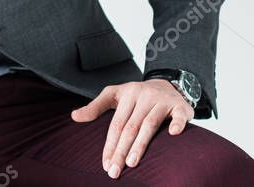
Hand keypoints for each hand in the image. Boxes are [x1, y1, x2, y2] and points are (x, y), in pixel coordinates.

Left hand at [70, 79, 193, 178]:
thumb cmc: (136, 94)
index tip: (105, 164)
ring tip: (131, 163)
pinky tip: (172, 134)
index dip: (110, 145)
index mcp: (126, 95)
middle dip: (121, 151)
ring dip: (140, 145)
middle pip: (130, 127)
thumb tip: (74, 117)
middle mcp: (143, 96)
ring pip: (149, 125)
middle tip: (115, 171)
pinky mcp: (180, 105)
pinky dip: (177, 124)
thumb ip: (95, 107)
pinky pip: (179, 115)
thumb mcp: (114, 95)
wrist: (168, 83)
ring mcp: (162, 100)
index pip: (115, 124)